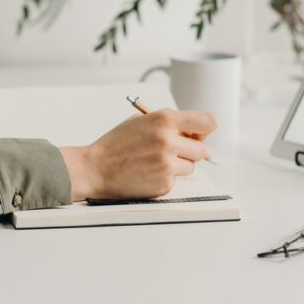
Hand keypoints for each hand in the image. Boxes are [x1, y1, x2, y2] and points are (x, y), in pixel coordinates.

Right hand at [60, 109, 216, 201]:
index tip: (197, 134)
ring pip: (191, 166)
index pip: (208, 122)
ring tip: (154, 162)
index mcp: (165, 119)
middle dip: (190, 151)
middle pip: (202, 150)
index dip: (205, 129)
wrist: (95, 168)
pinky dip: (166, 178)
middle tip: (171, 152)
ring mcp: (167, 164)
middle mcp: (169, 140)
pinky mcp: (164, 183)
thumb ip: (170, 123)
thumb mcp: (142, 121)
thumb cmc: (117, 144)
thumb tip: (197, 134)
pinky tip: (147, 173)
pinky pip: (177, 180)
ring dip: (179, 166)